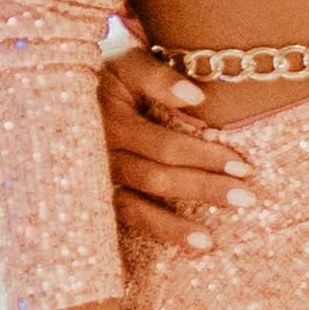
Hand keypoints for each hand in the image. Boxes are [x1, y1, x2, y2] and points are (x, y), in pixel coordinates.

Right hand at [99, 47, 253, 244]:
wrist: (60, 92)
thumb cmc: (110, 74)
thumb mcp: (129, 62)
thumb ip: (158, 77)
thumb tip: (197, 97)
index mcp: (109, 116)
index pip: (162, 144)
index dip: (202, 155)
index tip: (243, 165)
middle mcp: (98, 152)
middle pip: (156, 176)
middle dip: (203, 187)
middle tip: (247, 198)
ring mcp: (94, 179)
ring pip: (139, 205)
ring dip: (178, 225)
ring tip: (213, 240)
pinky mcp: (95, 197)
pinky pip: (128, 220)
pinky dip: (159, 233)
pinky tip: (190, 247)